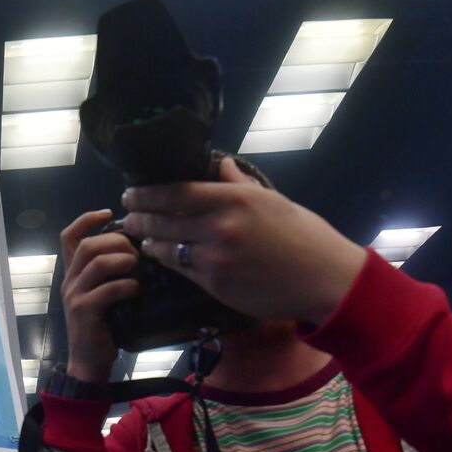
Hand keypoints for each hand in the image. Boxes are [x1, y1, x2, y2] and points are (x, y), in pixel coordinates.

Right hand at [58, 209, 139, 383]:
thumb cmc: (102, 327)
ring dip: (124, 261)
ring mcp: (74, 296)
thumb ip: (110, 274)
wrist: (89, 362)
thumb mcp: (103, 295)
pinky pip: (108, 289)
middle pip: (87, 245)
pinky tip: (137, 292)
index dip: (87, 219)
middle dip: (116, 241)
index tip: (110, 212)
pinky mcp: (84, 311)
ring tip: (138, 271)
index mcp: (73, 274)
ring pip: (97, 263)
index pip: (68, 236)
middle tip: (136, 252)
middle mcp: (69, 281)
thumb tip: (138, 250)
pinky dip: (128, 286)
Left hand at [121, 157, 366, 326]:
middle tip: (128, 215)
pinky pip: (181, 271)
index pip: (176, 193)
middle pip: (164, 221)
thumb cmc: (304, 236)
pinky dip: (167, 262)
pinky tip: (160, 257)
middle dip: (140, 218)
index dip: (147, 194)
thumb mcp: (273, 201)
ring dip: (149, 242)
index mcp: (234, 200)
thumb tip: (220, 165)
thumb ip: (240, 184)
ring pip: (167, 249)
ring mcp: (215, 258)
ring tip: (140, 238)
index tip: (131, 194)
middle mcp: (220, 227)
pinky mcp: (215, 285)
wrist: (324, 279)